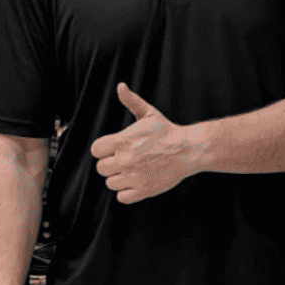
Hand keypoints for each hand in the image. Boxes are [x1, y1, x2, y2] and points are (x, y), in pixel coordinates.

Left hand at [90, 83, 193, 203]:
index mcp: (122, 141)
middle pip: (101, 168)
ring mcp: (133, 177)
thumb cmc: (167, 132)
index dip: (103, 149)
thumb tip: (120, 86)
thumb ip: (131, 101)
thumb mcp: (148, 114)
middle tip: (123, 160)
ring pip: (110, 183)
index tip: (113, 149)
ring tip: (131, 171)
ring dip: (118, 178)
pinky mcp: (143, 190)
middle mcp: (125, 160)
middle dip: (110, 164)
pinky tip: (135, 182)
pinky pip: (122, 197)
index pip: (96, 150)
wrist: (188, 150)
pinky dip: (126, 192)